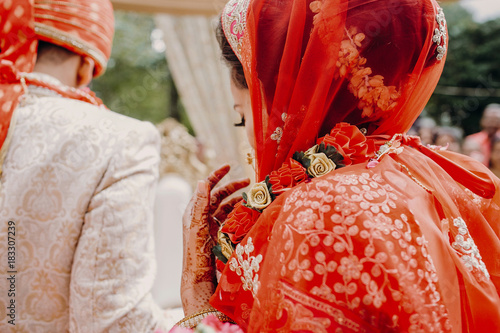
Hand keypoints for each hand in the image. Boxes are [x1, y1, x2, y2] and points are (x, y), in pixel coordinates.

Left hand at [181, 164, 249, 314]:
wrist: (199, 278)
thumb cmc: (196, 252)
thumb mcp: (198, 225)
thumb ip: (201, 203)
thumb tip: (202, 180)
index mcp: (194, 211)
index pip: (205, 187)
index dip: (216, 175)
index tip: (229, 166)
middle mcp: (202, 217)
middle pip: (218, 196)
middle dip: (232, 187)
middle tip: (248, 182)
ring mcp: (211, 226)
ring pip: (226, 208)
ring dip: (238, 201)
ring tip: (251, 198)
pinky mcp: (219, 236)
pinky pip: (230, 220)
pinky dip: (239, 214)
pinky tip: (249, 213)